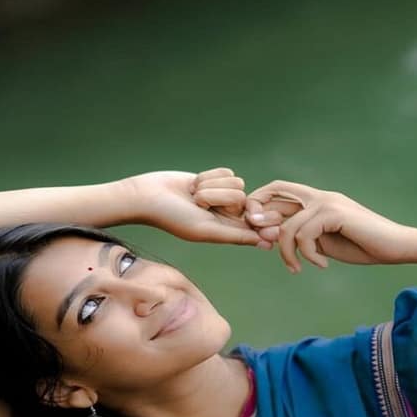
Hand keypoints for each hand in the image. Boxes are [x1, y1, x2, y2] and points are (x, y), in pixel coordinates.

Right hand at [122, 168, 265, 246]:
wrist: (148, 195)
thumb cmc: (173, 217)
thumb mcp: (206, 230)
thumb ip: (237, 235)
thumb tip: (268, 244)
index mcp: (227, 230)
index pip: (255, 223)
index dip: (259, 218)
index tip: (253, 216)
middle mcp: (226, 214)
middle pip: (243, 198)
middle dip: (219, 197)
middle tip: (198, 204)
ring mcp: (221, 196)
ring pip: (236, 182)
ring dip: (211, 186)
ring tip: (193, 196)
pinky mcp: (214, 179)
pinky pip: (226, 172)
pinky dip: (208, 176)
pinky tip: (192, 185)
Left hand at [244, 180, 416, 272]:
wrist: (396, 247)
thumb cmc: (362, 245)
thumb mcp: (323, 242)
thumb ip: (299, 237)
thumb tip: (265, 236)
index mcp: (316, 199)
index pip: (277, 189)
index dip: (259, 204)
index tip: (258, 232)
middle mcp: (319, 196)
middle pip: (273, 195)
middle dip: (260, 220)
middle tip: (264, 246)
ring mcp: (327, 202)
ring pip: (287, 226)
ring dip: (287, 253)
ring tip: (297, 268)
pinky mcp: (334, 213)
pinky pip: (304, 236)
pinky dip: (309, 255)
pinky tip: (322, 265)